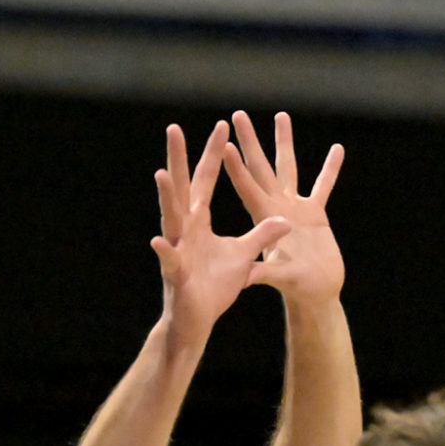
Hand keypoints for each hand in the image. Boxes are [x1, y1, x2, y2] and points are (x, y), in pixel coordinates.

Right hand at [152, 121, 292, 338]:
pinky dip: (164, 252)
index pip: (207, 181)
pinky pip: (169, 261)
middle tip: (174, 128)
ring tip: (161, 174)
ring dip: (166, 197)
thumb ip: (262, 235)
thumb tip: (285, 219)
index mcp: (200, 222)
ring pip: (170, 218)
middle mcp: (186, 229)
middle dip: (179, 159)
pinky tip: (159, 241)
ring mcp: (178, 248)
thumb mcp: (245, 256)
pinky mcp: (176, 274)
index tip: (221, 126)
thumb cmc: (216, 285)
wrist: (197, 319)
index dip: (215, 155)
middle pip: (184, 188)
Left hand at [221, 111, 344, 306]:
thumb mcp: (277, 278)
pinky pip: (323, 185)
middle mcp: (276, 207)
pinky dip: (330, 168)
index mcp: (264, 218)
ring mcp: (295, 207)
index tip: (225, 143)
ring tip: (281, 116)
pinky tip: (337, 148)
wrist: (316, 292)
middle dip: (250, 141)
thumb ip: (263, 273)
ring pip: (288, 167)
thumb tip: (246, 275)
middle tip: (238, 115)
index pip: (247, 186)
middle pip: (261, 167)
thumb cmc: (294, 287)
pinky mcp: (315, 213)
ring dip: (284, 142)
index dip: (237, 166)